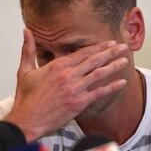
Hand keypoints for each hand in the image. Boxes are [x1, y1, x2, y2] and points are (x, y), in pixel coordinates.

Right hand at [5, 28, 129, 141]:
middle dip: (111, 52)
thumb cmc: (25, 98)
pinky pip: (99, 93)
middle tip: (123, 47)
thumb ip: (28, 49)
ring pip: (99, 74)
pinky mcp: (78, 103)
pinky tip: (121, 82)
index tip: (109, 43)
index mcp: (57, 66)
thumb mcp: (25, 70)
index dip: (98, 47)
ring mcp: (74, 89)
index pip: (82, 53)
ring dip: (114, 66)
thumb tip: (26, 31)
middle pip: (94, 60)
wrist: (27, 120)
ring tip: (125, 60)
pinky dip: (111, 87)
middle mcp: (68, 75)